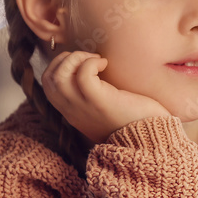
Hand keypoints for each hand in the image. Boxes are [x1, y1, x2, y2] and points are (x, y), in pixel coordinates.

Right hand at [41, 51, 170, 142]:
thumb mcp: (105, 111)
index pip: (48, 86)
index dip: (58, 66)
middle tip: (87, 58)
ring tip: (95, 59)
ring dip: (75, 58)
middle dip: (63, 59)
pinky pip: (84, 75)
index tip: (80, 62)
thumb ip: (94, 100)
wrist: (149, 139)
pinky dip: (91, 63)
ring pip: (59, 76)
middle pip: (48, 78)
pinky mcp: (100, 101)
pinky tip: (105, 63)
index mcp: (72, 112)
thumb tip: (98, 77)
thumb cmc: (134, 121)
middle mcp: (73, 110)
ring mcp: (84, 106)